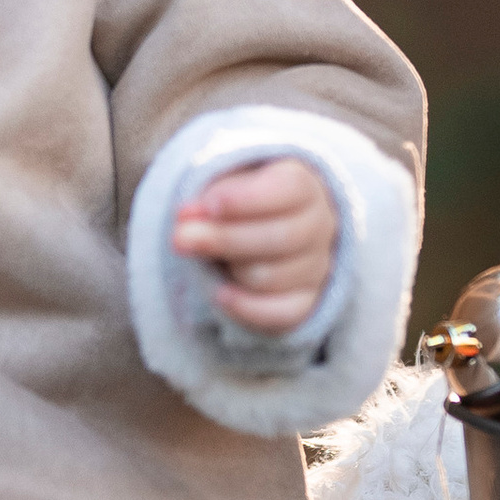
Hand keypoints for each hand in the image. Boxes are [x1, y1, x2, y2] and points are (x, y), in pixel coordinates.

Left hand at [173, 157, 337, 333]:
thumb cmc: (238, 202)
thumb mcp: (225, 188)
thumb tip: (186, 218)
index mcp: (304, 186)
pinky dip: (247, 307)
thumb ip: (208, 199)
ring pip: (274, 276)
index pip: (290, 190)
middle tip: (179, 238)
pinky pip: (283, 313)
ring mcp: (317, 266)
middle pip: (281, 237)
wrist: (260, 228)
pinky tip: (220, 294)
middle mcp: (319, 226)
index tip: (207, 205)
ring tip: (208, 260)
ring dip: (231, 269)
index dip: (247, 199)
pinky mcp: (308, 301)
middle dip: (225, 238)